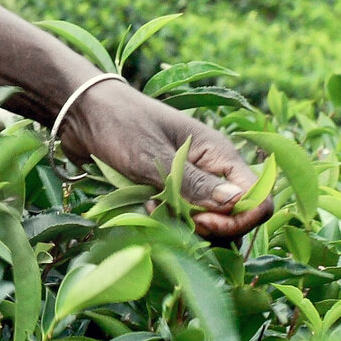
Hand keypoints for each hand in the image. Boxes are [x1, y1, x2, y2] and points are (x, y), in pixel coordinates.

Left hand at [63, 79, 270, 240]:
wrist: (84, 113)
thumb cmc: (119, 125)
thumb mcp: (153, 156)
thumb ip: (192, 183)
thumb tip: (236, 202)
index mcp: (219, 153)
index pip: (257, 197)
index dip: (238, 218)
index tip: (203, 221)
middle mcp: (212, 169)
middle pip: (236, 216)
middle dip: (211, 227)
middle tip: (175, 217)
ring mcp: (192, 180)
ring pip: (210, 221)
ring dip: (185, 225)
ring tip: (154, 207)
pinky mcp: (172, 190)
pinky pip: (184, 218)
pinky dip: (168, 220)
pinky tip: (146, 206)